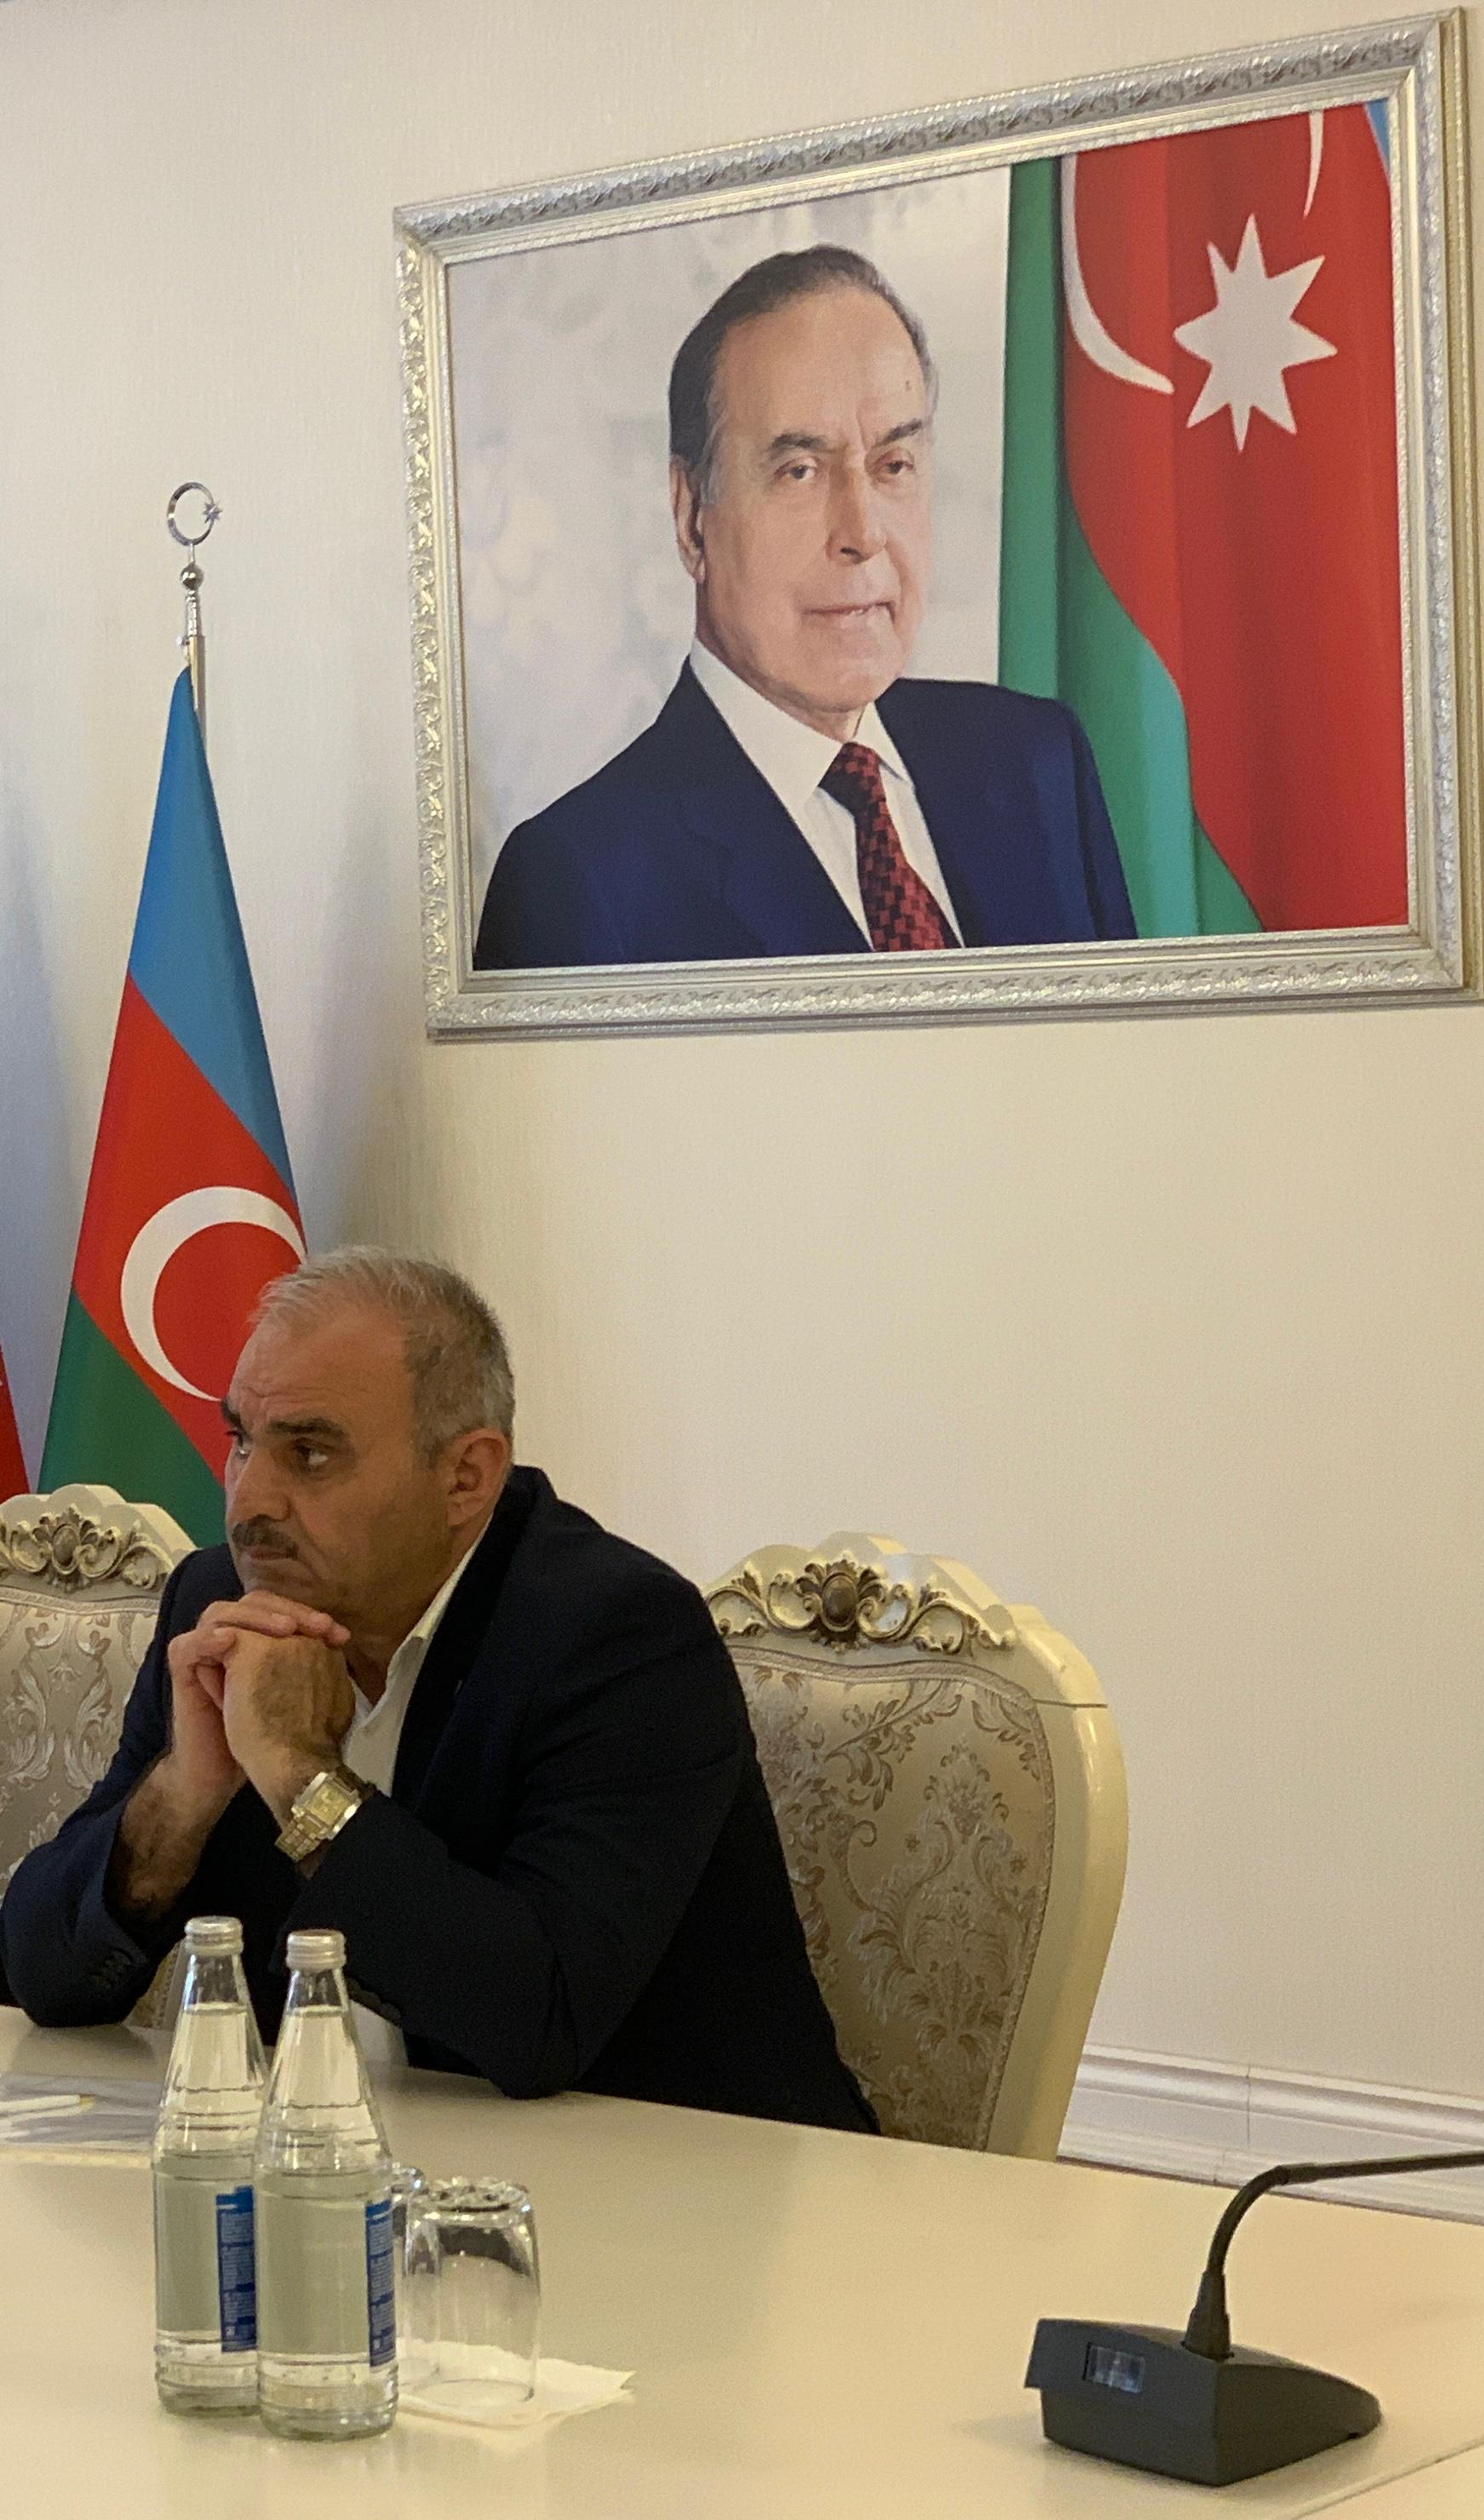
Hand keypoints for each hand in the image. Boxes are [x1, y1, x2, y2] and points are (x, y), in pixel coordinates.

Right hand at [162, 1593, 349, 1824]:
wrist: (223, 1772)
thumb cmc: (262, 1735)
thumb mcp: (292, 1690)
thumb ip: (308, 1660)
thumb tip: (341, 1638)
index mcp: (252, 1640)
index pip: (276, 1606)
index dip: (307, 1613)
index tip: (339, 1634)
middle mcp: (226, 1640)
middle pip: (250, 1602)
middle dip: (288, 1610)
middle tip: (317, 1626)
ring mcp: (202, 1654)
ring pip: (219, 1613)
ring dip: (254, 1618)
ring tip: (284, 1631)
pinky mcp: (182, 1673)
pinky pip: (186, 1646)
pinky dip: (208, 1640)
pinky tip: (232, 1641)